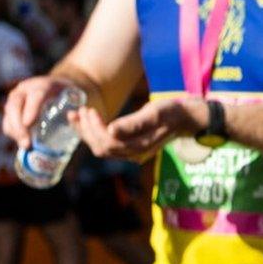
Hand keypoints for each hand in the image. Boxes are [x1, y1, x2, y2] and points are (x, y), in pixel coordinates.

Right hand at [2, 76, 79, 147]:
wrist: (56, 88)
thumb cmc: (68, 96)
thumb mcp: (74, 100)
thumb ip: (76, 110)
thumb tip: (75, 117)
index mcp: (43, 85)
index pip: (36, 95)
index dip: (31, 109)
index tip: (29, 124)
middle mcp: (26, 89)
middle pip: (16, 104)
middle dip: (19, 125)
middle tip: (27, 142)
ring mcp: (16, 98)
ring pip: (9, 113)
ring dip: (15, 131)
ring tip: (25, 146)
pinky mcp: (12, 108)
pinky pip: (7, 120)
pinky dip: (12, 132)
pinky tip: (22, 142)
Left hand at [75, 97, 201, 161]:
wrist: (188, 117)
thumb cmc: (173, 112)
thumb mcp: (156, 113)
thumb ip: (134, 123)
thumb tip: (110, 130)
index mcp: (139, 147)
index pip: (108, 142)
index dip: (94, 128)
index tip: (90, 110)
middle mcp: (134, 153)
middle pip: (101, 148)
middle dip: (86, 130)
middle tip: (79, 110)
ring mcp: (132, 151)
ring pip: (101, 147)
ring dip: (85, 132)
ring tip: (74, 115)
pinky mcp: (130, 145)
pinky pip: (106, 143)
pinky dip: (93, 133)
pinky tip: (85, 120)